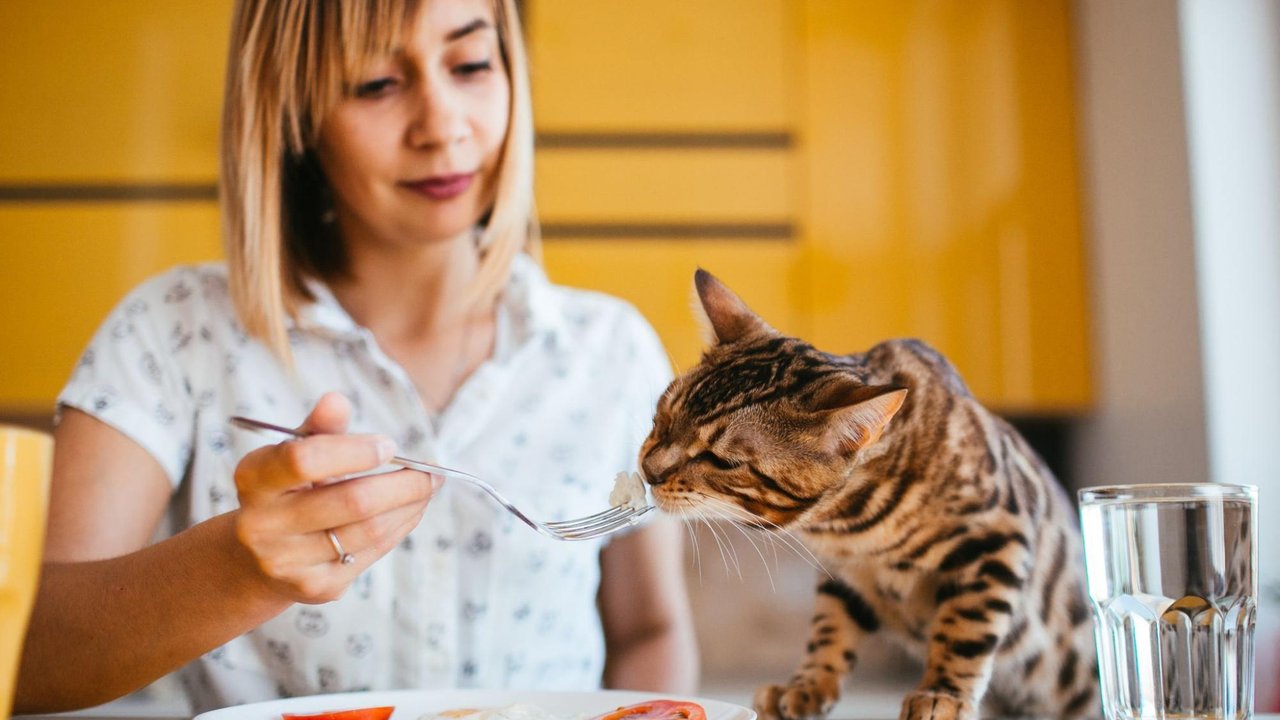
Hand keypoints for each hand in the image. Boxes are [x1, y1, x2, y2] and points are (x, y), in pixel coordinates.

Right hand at [231, 392, 440, 602]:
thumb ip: (318, 428)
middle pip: (352, 501)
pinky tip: (409, 511)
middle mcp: (262, 524)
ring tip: (427, 488)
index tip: (389, 446)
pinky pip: (372, 552)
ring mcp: (288, 561)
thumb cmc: (287, 489)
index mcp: (254, 478)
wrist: (257, 557)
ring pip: (370, 529)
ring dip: (410, 506)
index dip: (355, 451)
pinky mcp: (316, 587)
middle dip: (404, 483)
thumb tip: (336, 400)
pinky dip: (400, 527)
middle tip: (431, 471)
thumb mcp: (293, 452)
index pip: (305, 459)